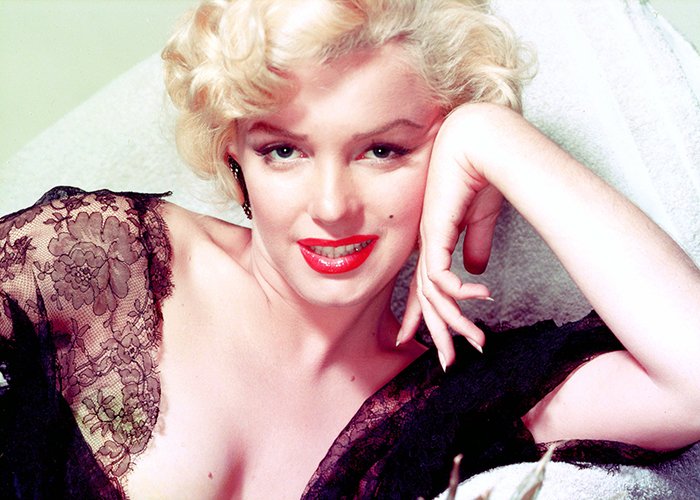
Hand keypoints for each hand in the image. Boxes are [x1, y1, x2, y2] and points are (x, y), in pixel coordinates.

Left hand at [397, 106, 499, 368]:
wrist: (479, 141)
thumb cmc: (482, 173)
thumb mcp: (481, 217)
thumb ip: (476, 243)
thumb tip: (477, 269)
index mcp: (435, 240)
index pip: (426, 285)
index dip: (424, 313)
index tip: (424, 338)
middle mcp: (427, 244)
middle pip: (427, 298)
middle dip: (438, 332)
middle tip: (448, 362)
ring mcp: (428, 239)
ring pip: (434, 294)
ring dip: (455, 321)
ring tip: (473, 344)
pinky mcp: (435, 231)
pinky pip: (441, 273)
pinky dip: (458, 290)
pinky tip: (477, 298)